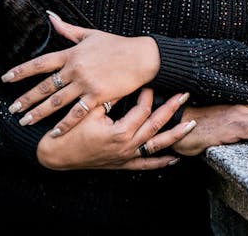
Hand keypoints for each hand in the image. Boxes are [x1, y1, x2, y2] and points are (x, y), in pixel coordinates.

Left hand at [1, 12, 159, 133]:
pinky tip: (54, 132)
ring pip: (56, 102)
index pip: (40, 63)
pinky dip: (64, 124)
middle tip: (11, 109)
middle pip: (44, 86)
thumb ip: (67, 29)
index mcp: (71, 54)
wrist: (140, 57)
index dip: (22, 71)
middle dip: (26, 98)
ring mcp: (85, 83)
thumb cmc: (115, 45)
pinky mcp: (97, 96)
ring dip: (38, 113)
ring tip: (24, 122)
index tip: (6, 78)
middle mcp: (74, 69)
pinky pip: (77, 113)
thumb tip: (49, 16)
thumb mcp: (89, 34)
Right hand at [36, 88, 194, 170]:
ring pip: (156, 146)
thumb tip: (123, 82)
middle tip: (185, 95)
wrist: (57, 154)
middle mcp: (127, 147)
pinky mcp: (122, 165)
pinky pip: (146, 165)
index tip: (150, 81)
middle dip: (172, 109)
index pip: (142, 110)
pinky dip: (161, 162)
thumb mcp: (88, 110)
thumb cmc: (69, 131)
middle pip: (156, 126)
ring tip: (191, 125)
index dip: (147, 94)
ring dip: (175, 135)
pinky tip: (174, 158)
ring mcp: (126, 158)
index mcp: (120, 132)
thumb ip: (108, 98)